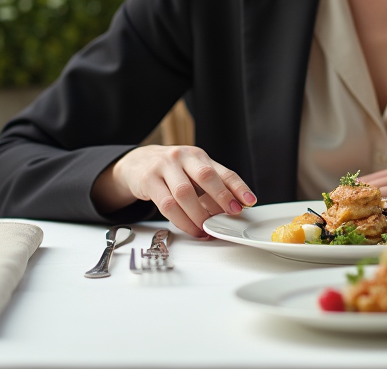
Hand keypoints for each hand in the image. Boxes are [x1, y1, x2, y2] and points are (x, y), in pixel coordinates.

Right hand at [91, 145, 256, 237]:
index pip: (223, 171)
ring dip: (199, 215)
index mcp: (199, 156)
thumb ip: (211, 187)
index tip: (249, 201)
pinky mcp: (149, 180)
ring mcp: (164, 167)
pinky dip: (182, 221)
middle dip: (221, 197)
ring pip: (184, 193)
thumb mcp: (192, 172)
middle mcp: (183, 157)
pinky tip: (191, 229)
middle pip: (205, 176)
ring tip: (207, 229)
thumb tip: (232, 208)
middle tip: (231, 214)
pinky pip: (167, 204)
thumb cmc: (171, 170)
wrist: (137, 163)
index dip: (238, 187)